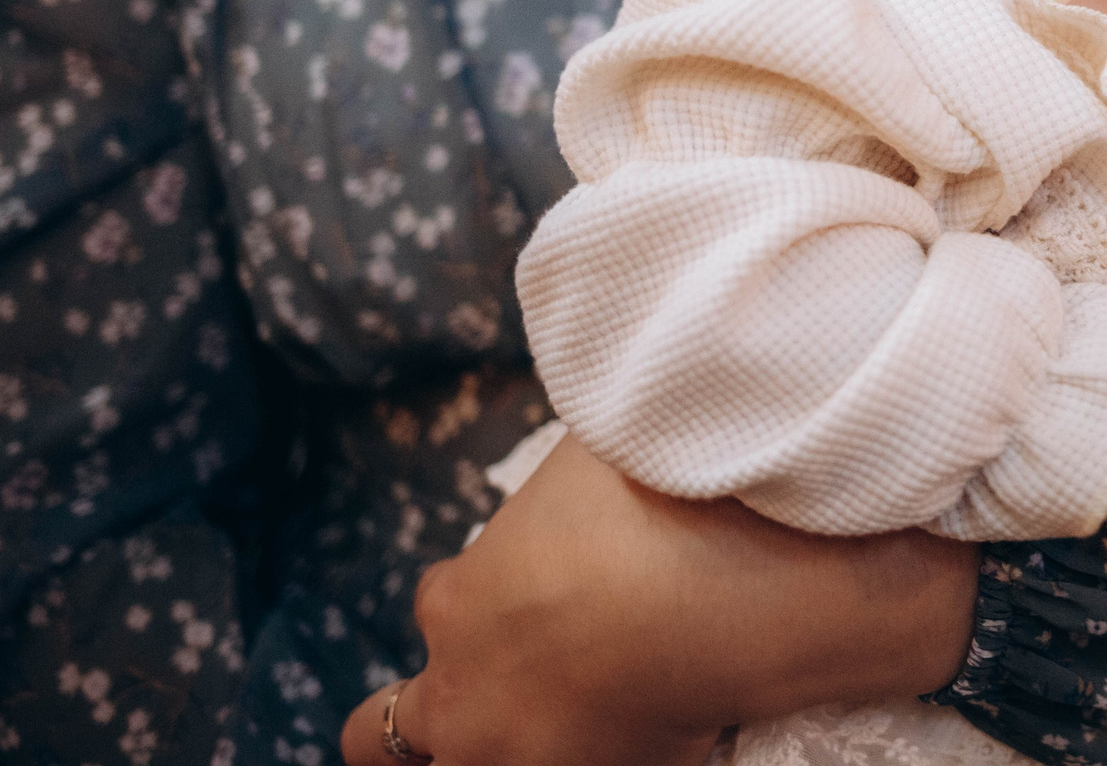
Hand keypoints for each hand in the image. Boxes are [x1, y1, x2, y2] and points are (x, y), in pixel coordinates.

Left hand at [340, 433, 978, 765]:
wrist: (727, 595)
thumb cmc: (658, 501)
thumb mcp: (598, 446)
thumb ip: (573, 460)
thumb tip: (599, 379)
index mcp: (462, 601)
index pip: (438, 603)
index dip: (472, 596)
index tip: (528, 581)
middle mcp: (466, 698)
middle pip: (379, 736)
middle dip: (413, 719)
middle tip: (481, 690)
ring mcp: (523, 760)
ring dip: (484, 747)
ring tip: (544, 718)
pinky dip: (608, 756)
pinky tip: (645, 734)